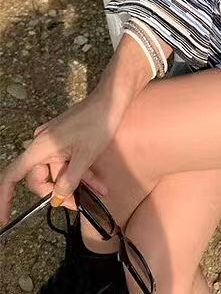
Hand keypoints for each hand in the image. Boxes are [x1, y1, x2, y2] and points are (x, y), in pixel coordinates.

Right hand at [0, 87, 123, 223]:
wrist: (112, 99)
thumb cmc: (98, 123)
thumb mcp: (85, 157)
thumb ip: (69, 181)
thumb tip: (57, 200)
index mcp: (39, 148)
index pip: (12, 177)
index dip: (5, 199)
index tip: (4, 220)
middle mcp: (42, 145)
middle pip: (41, 178)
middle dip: (59, 193)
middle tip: (78, 205)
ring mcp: (54, 142)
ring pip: (60, 171)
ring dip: (78, 183)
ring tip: (99, 192)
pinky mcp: (67, 140)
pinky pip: (69, 161)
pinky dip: (82, 171)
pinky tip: (99, 183)